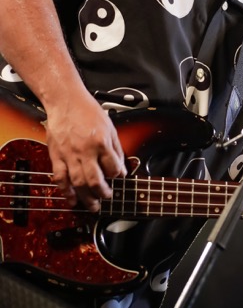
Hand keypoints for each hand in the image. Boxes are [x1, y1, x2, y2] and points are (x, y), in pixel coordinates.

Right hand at [44, 89, 126, 210]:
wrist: (66, 101)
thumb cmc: (88, 111)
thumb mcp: (109, 126)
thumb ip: (115, 147)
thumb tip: (120, 166)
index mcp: (101, 142)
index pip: (113, 167)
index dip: (118, 175)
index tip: (119, 178)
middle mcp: (86, 151)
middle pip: (95, 180)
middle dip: (103, 193)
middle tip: (106, 198)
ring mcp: (70, 155)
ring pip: (78, 182)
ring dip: (86, 197)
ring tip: (93, 205)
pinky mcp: (56, 155)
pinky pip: (61, 177)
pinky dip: (66, 190)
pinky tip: (71, 198)